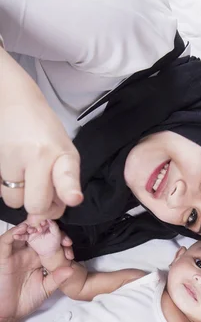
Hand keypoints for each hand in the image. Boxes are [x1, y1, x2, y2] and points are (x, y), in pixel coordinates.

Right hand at [0, 48, 82, 220]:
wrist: (16, 102)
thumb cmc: (45, 135)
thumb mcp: (63, 155)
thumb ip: (61, 187)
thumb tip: (39, 219)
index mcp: (63, 155)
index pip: (66, 176)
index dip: (68, 190)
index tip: (73, 198)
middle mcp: (39, 155)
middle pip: (36, 205)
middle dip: (37, 206)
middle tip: (38, 190)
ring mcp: (13, 156)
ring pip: (13, 201)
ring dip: (18, 195)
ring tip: (23, 174)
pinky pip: (0, 189)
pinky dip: (6, 185)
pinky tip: (13, 168)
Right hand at [0, 223, 73, 321]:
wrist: (9, 312)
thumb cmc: (26, 300)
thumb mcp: (46, 288)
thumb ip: (57, 278)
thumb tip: (71, 270)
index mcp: (39, 259)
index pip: (50, 243)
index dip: (59, 240)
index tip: (69, 244)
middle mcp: (27, 253)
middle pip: (38, 234)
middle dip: (48, 229)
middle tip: (57, 231)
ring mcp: (15, 253)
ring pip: (23, 233)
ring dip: (32, 226)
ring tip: (42, 225)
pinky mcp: (3, 255)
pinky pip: (7, 240)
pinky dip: (15, 232)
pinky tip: (24, 229)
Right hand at [15, 219, 62, 258]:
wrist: (50, 251)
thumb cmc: (55, 242)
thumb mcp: (57, 234)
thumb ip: (54, 226)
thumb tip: (50, 219)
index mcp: (45, 223)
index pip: (42, 219)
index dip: (41, 220)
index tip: (42, 223)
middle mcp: (38, 225)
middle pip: (33, 222)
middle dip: (33, 224)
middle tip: (34, 228)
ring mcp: (33, 231)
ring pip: (27, 228)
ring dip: (26, 229)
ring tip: (29, 231)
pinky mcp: (28, 237)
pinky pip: (23, 236)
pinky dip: (19, 236)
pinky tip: (16, 236)